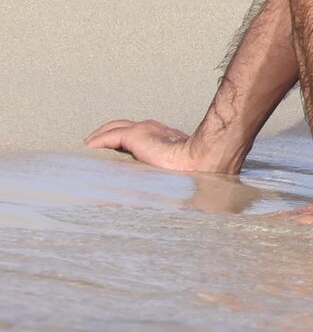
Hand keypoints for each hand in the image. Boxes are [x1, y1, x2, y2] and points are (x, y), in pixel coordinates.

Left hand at [85, 118, 237, 173]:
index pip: (141, 135)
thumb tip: (158, 204)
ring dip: (101, 137)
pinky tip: (88, 147)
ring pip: (115, 128)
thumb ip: (166, 178)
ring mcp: (146, 131)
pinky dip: (98, 141)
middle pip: (124, 127)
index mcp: (166, 139)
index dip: (125, 140)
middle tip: (96, 147)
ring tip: (89, 147)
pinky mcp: (137, 136)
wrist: (204, 162)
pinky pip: (110, 136)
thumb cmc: (196, 174)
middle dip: (109, 135)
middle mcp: (155, 131)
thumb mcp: (177, 175)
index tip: (114, 152)